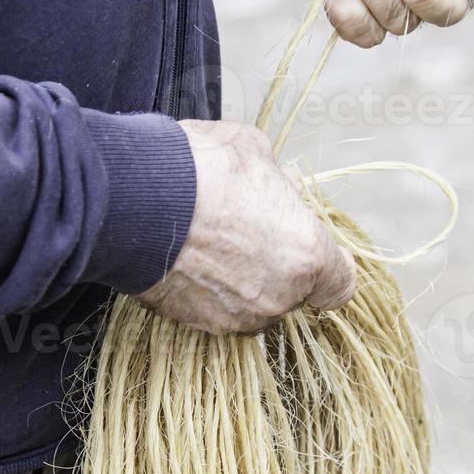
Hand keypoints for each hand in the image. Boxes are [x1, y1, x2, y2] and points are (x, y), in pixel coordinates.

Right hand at [136, 121, 357, 334]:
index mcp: (306, 256)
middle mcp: (276, 297)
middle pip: (291, 291)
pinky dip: (205, 289)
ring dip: (240, 280)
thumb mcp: (255, 151)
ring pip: (251, 303)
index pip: (340, 286)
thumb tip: (281, 186)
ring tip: (211, 242)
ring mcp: (234, 316)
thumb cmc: (202, 170)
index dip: (327, 267)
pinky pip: (212, 308)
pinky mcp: (193, 322)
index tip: (310, 250)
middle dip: (276, 265)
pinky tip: (187, 257)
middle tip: (248, 230)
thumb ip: (278, 180)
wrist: (133, 200)